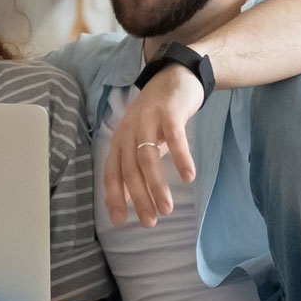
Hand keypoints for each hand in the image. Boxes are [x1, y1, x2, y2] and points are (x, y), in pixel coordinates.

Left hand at [104, 64, 202, 227]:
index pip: (112, 173)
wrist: (173, 78)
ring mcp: (147, 121)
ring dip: (156, 185)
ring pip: (147, 158)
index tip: (119, 221)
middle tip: (150, 222)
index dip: (114, 197)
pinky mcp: (168, 113)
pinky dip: (180, 158)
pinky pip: (173, 138)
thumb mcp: (141, 142)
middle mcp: (128, 132)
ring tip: (167, 208)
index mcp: (120, 141)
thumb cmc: (156, 117)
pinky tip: (188, 177)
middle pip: (130, 169)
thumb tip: (126, 199)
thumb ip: (133, 168)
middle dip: (138, 198)